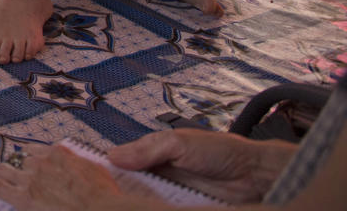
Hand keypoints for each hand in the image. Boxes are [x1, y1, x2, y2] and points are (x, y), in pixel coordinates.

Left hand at [0, 143, 126, 210]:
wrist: (101, 209)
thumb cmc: (104, 196)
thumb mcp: (94, 171)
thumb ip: (79, 166)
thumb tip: (78, 168)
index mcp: (59, 154)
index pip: (35, 150)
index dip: (28, 158)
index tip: (26, 162)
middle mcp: (41, 162)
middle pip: (17, 159)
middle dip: (11, 166)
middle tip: (8, 174)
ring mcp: (31, 179)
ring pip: (4, 170)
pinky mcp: (24, 197)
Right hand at [108, 129, 293, 203]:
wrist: (254, 176)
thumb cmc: (220, 151)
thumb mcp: (178, 143)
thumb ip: (146, 149)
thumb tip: (111, 156)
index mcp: (153, 153)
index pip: (121, 162)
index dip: (107, 169)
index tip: (92, 177)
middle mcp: (157, 174)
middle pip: (127, 184)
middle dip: (117, 189)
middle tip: (105, 196)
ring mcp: (168, 194)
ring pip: (142, 200)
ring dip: (134, 201)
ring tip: (117, 204)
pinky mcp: (178, 207)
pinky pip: (158, 209)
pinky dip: (151, 208)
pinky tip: (141, 208)